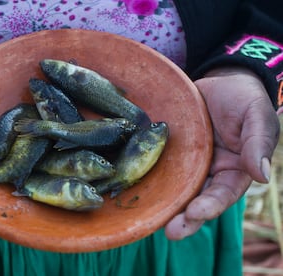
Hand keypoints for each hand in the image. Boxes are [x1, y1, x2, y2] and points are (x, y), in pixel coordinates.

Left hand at [164, 67, 279, 238]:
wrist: (218, 82)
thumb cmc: (242, 99)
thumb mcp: (255, 116)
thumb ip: (258, 143)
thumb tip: (262, 175)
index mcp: (233, 171)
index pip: (223, 194)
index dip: (210, 206)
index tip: (195, 212)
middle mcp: (208, 173)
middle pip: (196, 201)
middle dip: (185, 219)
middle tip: (171, 232)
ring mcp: (186, 164)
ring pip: (174, 190)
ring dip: (164, 206)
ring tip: (151, 221)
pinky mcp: (169, 153)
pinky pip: (158, 167)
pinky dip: (148, 179)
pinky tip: (134, 188)